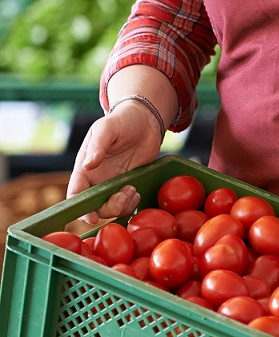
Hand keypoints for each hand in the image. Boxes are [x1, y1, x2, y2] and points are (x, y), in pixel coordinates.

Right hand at [68, 103, 162, 222]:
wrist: (145, 119)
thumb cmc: (121, 120)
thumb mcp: (107, 128)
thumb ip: (97, 146)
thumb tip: (88, 165)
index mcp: (85, 168)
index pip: (76, 193)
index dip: (81, 208)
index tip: (92, 217)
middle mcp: (96, 179)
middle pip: (94, 206)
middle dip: (108, 208)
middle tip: (123, 195)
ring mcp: (112, 183)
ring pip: (111, 208)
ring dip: (122, 205)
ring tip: (132, 189)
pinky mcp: (127, 184)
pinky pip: (125, 204)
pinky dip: (131, 203)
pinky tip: (136, 191)